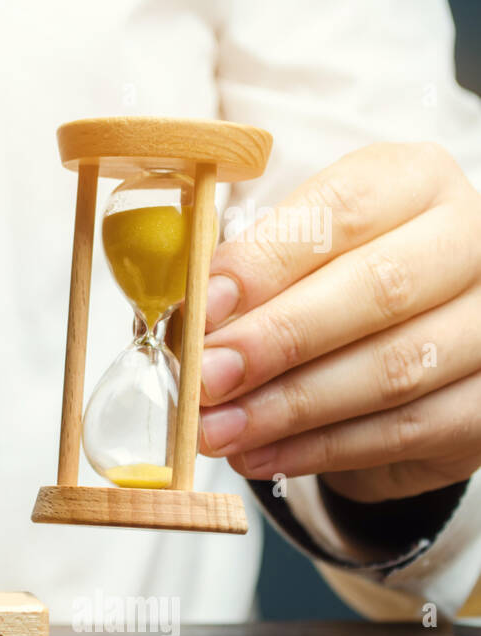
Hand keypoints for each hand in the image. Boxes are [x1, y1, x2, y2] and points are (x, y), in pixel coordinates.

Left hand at [196, 142, 480, 502]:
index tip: (203, 309)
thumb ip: (238, 277)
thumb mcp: (283, 258)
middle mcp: (470, 239)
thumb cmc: (327, 285)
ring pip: (394, 368)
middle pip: (379, 288)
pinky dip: (323, 449)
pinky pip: (407, 429)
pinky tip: (262, 453)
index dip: (266, 262)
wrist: (400, 342)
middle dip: (277, 341)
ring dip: (289, 407)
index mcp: (412, 182)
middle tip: (205, 379)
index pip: (341, 211)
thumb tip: (184, 322)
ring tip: (218, 429)